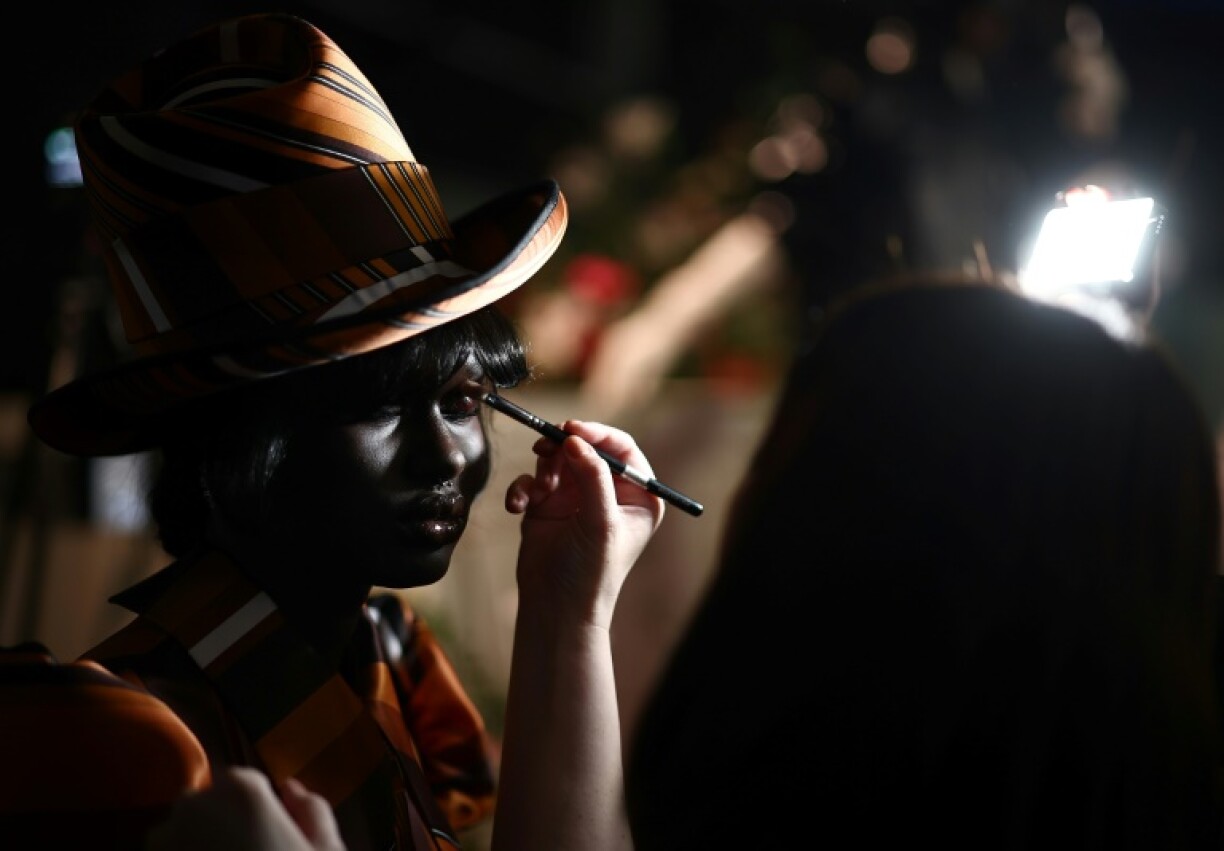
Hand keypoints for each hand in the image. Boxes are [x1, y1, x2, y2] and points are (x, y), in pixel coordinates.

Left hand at [145, 766, 345, 850]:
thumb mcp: (327, 850)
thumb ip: (312, 810)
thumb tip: (292, 789)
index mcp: (242, 792)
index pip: (243, 784)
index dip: (258, 811)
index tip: (271, 839)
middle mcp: (194, 808)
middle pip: (205, 807)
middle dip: (222, 828)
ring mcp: (165, 844)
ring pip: (179, 838)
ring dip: (197, 850)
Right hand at [504, 420, 664, 628]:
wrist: (556, 609)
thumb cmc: (591, 572)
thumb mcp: (600, 521)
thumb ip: (592, 476)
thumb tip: (575, 439)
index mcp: (637, 495)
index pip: (620, 448)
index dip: (597, 434)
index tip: (572, 430)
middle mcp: (608, 492)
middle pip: (585, 448)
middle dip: (563, 448)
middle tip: (545, 448)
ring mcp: (577, 496)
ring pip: (556, 459)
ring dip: (543, 470)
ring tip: (540, 492)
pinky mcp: (547, 505)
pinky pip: (532, 481)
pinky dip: (523, 489)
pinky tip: (518, 507)